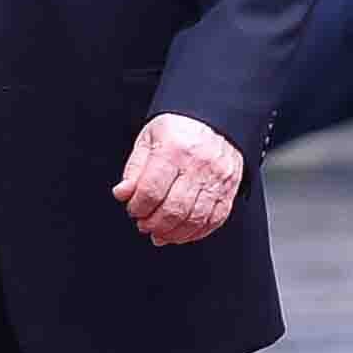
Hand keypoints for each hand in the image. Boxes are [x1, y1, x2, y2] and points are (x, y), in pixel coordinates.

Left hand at [113, 113, 243, 245]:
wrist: (213, 119)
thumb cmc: (179, 129)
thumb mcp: (148, 139)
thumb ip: (134, 169)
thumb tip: (123, 193)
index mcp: (174, 149)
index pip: (151, 191)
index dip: (137, 207)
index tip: (134, 209)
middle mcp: (198, 164)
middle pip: (173, 209)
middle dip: (153, 224)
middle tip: (144, 224)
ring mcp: (217, 178)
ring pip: (194, 219)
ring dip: (173, 233)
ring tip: (160, 232)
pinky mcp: (230, 188)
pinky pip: (215, 219)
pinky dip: (197, 232)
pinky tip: (182, 232)